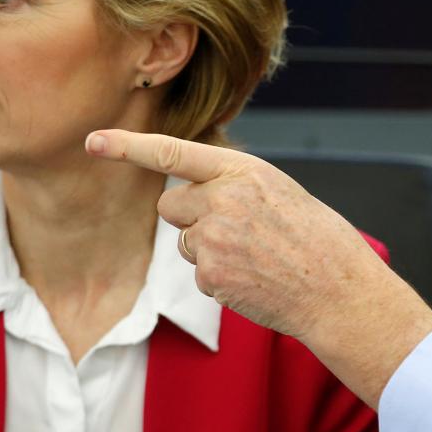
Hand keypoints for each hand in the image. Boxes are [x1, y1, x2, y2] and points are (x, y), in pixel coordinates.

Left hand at [86, 129, 431, 405]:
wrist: (338, 290)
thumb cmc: (316, 239)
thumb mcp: (278, 191)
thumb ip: (233, 183)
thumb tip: (194, 190)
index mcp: (242, 170)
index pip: (172, 152)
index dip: (127, 146)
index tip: (93, 141)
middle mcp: (221, 199)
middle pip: (169, 206)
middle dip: (189, 218)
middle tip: (233, 232)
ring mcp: (213, 239)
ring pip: (184, 242)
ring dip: (209, 250)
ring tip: (255, 258)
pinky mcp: (209, 275)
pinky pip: (198, 273)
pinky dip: (220, 279)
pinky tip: (254, 279)